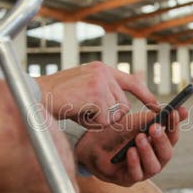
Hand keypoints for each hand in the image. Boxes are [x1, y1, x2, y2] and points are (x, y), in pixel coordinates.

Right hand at [36, 61, 157, 127]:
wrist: (35, 98)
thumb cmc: (57, 100)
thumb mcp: (83, 92)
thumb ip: (102, 95)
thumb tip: (121, 111)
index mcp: (101, 69)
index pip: (130, 82)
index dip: (144, 95)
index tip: (156, 107)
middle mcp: (104, 71)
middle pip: (124, 106)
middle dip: (109, 116)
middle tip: (85, 113)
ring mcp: (101, 81)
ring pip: (116, 114)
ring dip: (99, 120)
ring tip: (79, 110)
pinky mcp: (97, 93)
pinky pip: (105, 120)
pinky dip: (92, 123)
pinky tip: (77, 113)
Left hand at [73, 107, 188, 186]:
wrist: (91, 143)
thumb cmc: (116, 132)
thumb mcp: (136, 121)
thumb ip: (156, 117)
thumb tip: (182, 109)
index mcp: (158, 144)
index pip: (172, 137)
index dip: (174, 125)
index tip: (174, 112)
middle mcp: (154, 159)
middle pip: (166, 154)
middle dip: (161, 140)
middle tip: (155, 127)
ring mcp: (142, 171)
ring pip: (154, 167)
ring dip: (148, 152)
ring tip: (139, 138)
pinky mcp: (128, 179)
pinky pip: (136, 174)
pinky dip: (134, 162)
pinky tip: (129, 152)